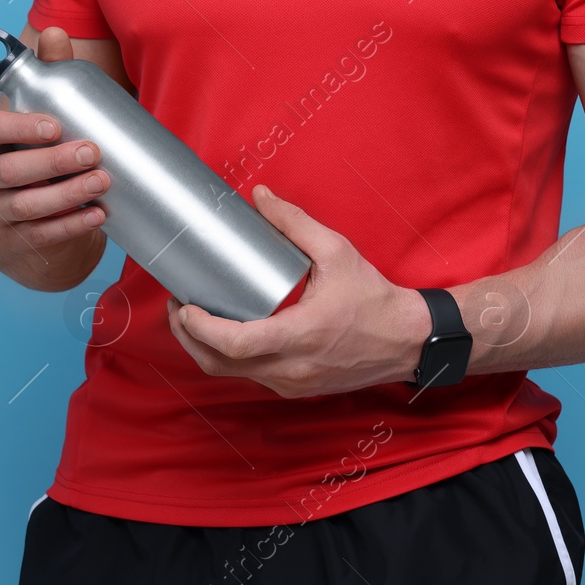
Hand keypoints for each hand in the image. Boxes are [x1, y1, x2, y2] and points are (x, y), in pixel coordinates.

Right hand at [0, 27, 110, 248]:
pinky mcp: (19, 243)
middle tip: (92, 153)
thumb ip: (46, 79)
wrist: (15, 228)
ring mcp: (0, 214)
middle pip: (11, 171)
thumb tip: (55, 31)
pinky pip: (44, 235)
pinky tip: (98, 214)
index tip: (53, 126)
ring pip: (27, 206)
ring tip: (102, 181)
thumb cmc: (29, 158)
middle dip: (53, 162)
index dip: (18, 128)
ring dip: (67, 194)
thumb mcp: (33, 123)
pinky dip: (72, 225)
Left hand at [165, 184, 430, 398]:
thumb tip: (259, 196)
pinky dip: (229, 359)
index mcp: (299, 336)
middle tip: (178, 308)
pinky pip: (250, 378)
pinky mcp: (296, 389)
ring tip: (193, 318)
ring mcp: (292, 384)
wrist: (407, 340)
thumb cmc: (373, 298)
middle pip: (220, 365)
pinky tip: (224, 334)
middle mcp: (291, 368)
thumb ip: (294, 223)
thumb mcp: (337, 252)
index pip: (234, 344)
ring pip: (231, 376)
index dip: (200, 327)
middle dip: (189, 338)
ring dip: (205, 350)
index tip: (184, 304)